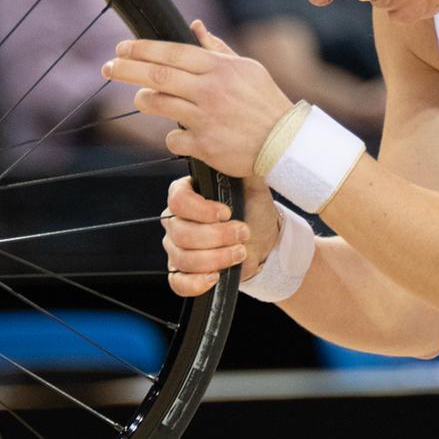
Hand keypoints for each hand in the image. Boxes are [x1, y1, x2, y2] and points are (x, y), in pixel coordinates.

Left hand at [102, 20, 293, 176]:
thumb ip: (216, 48)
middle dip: (126, 70)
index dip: (142, 49)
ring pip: (159, 105)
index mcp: (220, 68)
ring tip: (142, 98)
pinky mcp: (205, 146)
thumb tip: (194, 25)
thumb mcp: (246, 68)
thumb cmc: (265, 101)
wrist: (286, 143)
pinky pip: (173, 139)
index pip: (172, 53)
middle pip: (157, 76)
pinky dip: (172, 136)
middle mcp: (210, 90)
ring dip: (144, 100)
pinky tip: (180, 133)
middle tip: (108, 67)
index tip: (121, 48)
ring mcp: (206, 119)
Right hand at [162, 175, 280, 295]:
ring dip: (216, 258)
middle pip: (181, 233)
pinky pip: (178, 283)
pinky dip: (196, 283)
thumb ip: (242, 168)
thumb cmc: (253, 209)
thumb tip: (243, 154)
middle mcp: (175, 220)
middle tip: (243, 233)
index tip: (227, 212)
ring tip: (240, 252)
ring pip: (183, 258)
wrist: (263, 239)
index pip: (177, 200)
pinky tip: (215, 277)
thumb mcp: (251, 184)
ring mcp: (176, 248)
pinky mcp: (182, 272)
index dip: (201, 209)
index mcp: (185, 194)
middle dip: (217, 236)